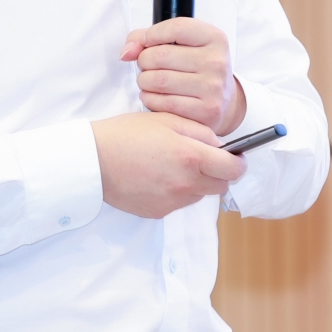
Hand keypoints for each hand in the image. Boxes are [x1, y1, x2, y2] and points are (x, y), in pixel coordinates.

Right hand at [90, 111, 246, 218]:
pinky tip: (157, 177)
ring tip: (172, 165)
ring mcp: (172, 201)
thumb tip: (220, 145)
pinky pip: (178, 203)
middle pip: (221, 186)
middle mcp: (186, 184)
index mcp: (191, 157)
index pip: (233, 169)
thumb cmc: (127, 134)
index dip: (239, 162)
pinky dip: (176, 192)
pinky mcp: (158, 212)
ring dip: (196, 183)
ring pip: (200, 195)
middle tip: (202, 159)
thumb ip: (200, 132)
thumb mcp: (166, 120)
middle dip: (219, 173)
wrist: (93, 159)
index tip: (235, 157)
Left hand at [121, 18, 246, 136]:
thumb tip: (127, 52)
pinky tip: (155, 95)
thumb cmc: (197, 68)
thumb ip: (149, 37)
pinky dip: (150, 99)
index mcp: (214, 38)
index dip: (152, 35)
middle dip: (144, 61)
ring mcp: (212, 88)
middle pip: (160, 56)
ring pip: (157, 80)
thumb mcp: (183, 43)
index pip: (176, 27)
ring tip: (149, 81)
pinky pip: (162, 103)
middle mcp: (216, 62)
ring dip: (144, 81)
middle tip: (147, 66)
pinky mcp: (205, 111)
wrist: (224, 101)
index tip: (147, 43)